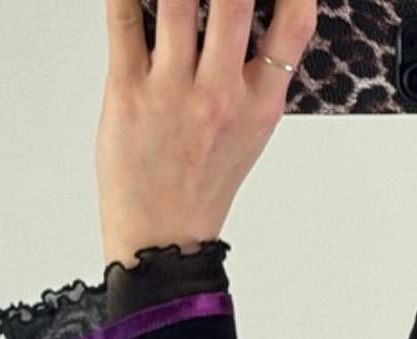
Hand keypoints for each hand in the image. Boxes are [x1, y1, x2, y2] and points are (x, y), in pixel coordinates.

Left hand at [97, 0, 317, 267]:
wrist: (162, 237)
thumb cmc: (203, 184)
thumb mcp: (250, 134)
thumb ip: (256, 76)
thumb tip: (256, 17)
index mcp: (260, 104)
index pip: (294, 26)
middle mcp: (220, 94)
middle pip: (234, 0)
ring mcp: (172, 90)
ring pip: (175, 0)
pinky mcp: (127, 87)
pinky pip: (123, 15)